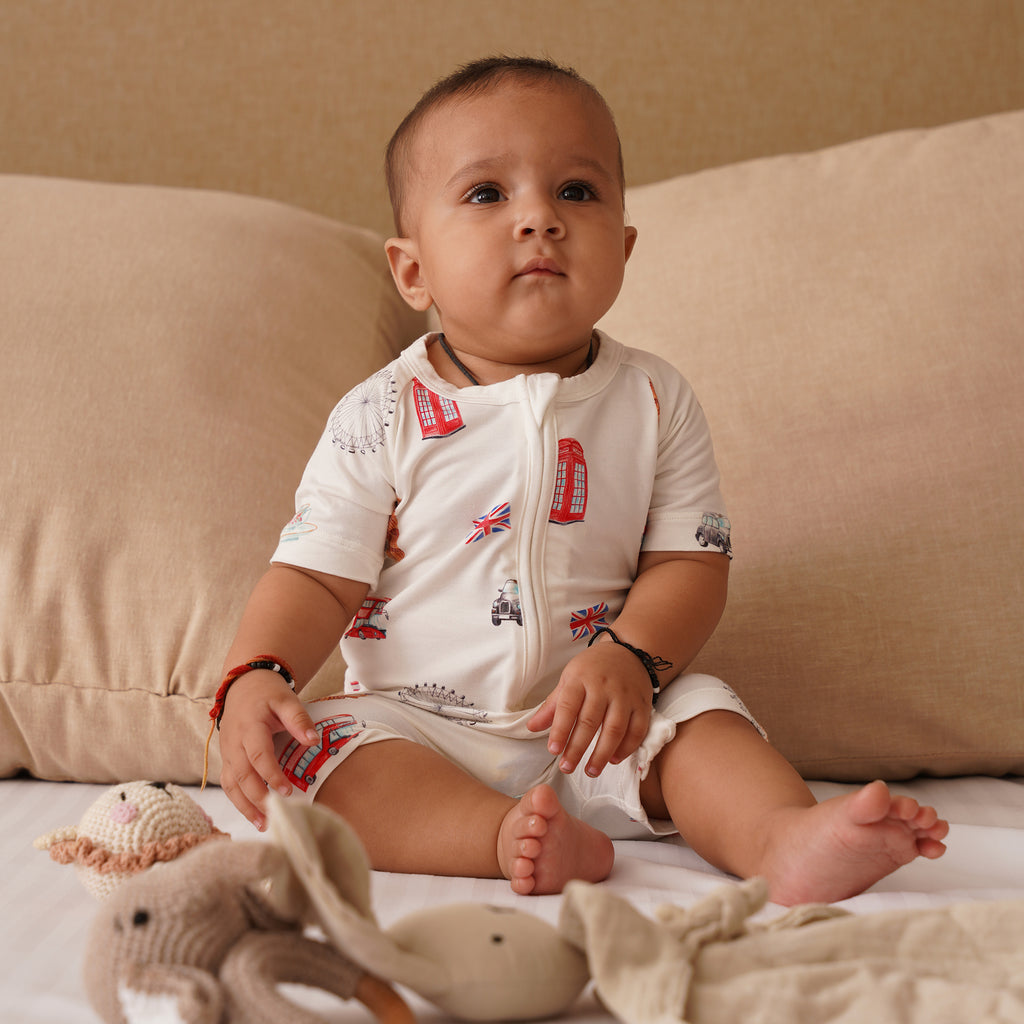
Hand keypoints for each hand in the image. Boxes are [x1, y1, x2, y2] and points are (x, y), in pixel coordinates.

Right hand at [218, 671, 319, 828]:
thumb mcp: (286, 700)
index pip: (258, 755)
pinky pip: (228, 783)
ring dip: (245, 806)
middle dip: (257, 798)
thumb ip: (299, 719)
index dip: (271, 775)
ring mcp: (227, 752)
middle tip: (276, 816)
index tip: (287, 791)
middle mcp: (233, 743)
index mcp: (249, 727)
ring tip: (263, 824)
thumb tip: (313, 740)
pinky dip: (238, 801)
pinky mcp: (226, 759)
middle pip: (242, 775)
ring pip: (231, 784)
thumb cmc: (267, 694)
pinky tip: (253, 814)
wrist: (243, 685)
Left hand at [527, 639, 652, 777]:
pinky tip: (613, 759)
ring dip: (602, 753)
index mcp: (580, 679)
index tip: (553, 751)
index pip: (568, 707)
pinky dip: (626, 748)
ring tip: (590, 771)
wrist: (627, 652)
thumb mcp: (568, 680)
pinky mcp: (642, 704)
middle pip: (590, 721)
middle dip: (577, 748)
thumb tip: (532, 728)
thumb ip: (552, 706)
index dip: (560, 730)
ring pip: (615, 728)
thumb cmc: (592, 669)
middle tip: (567, 767)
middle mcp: (603, 687)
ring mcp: (625, 695)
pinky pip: (637, 730)